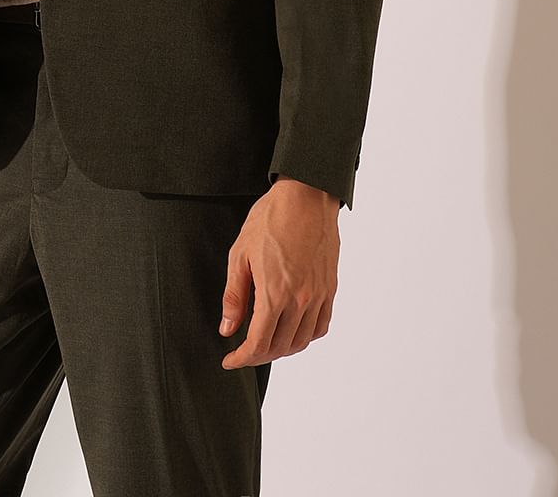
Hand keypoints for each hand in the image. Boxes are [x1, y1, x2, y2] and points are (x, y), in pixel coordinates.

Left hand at [218, 177, 339, 366]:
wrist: (306, 196)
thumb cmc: (270, 219)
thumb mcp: (240, 254)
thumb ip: (234, 296)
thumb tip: (227, 328)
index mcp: (275, 293)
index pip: (258, 343)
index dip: (241, 358)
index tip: (230, 360)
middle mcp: (300, 300)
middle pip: (279, 347)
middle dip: (258, 355)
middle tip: (243, 350)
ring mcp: (318, 295)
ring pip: (301, 341)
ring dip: (281, 349)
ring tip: (265, 343)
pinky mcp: (330, 288)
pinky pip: (321, 326)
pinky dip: (305, 336)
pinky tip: (292, 330)